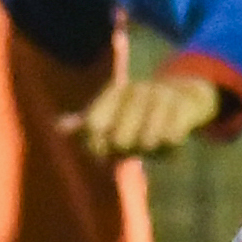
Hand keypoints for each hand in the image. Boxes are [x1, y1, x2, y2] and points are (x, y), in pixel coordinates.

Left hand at [65, 57, 226, 160]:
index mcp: (114, 91)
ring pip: (147, 142)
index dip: (96, 146)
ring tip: (148, 143)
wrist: (181, 95)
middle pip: (120, 140)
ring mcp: (161, 96)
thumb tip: (58, 126)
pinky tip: (167, 143)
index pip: (93, 126)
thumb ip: (85, 124)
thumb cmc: (136, 113)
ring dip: (147, 150)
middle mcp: (136, 89)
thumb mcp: (110, 116)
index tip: (103, 152)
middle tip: (130, 147)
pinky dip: (167, 150)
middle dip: (124, 151)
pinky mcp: (183, 107)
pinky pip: (170, 141)